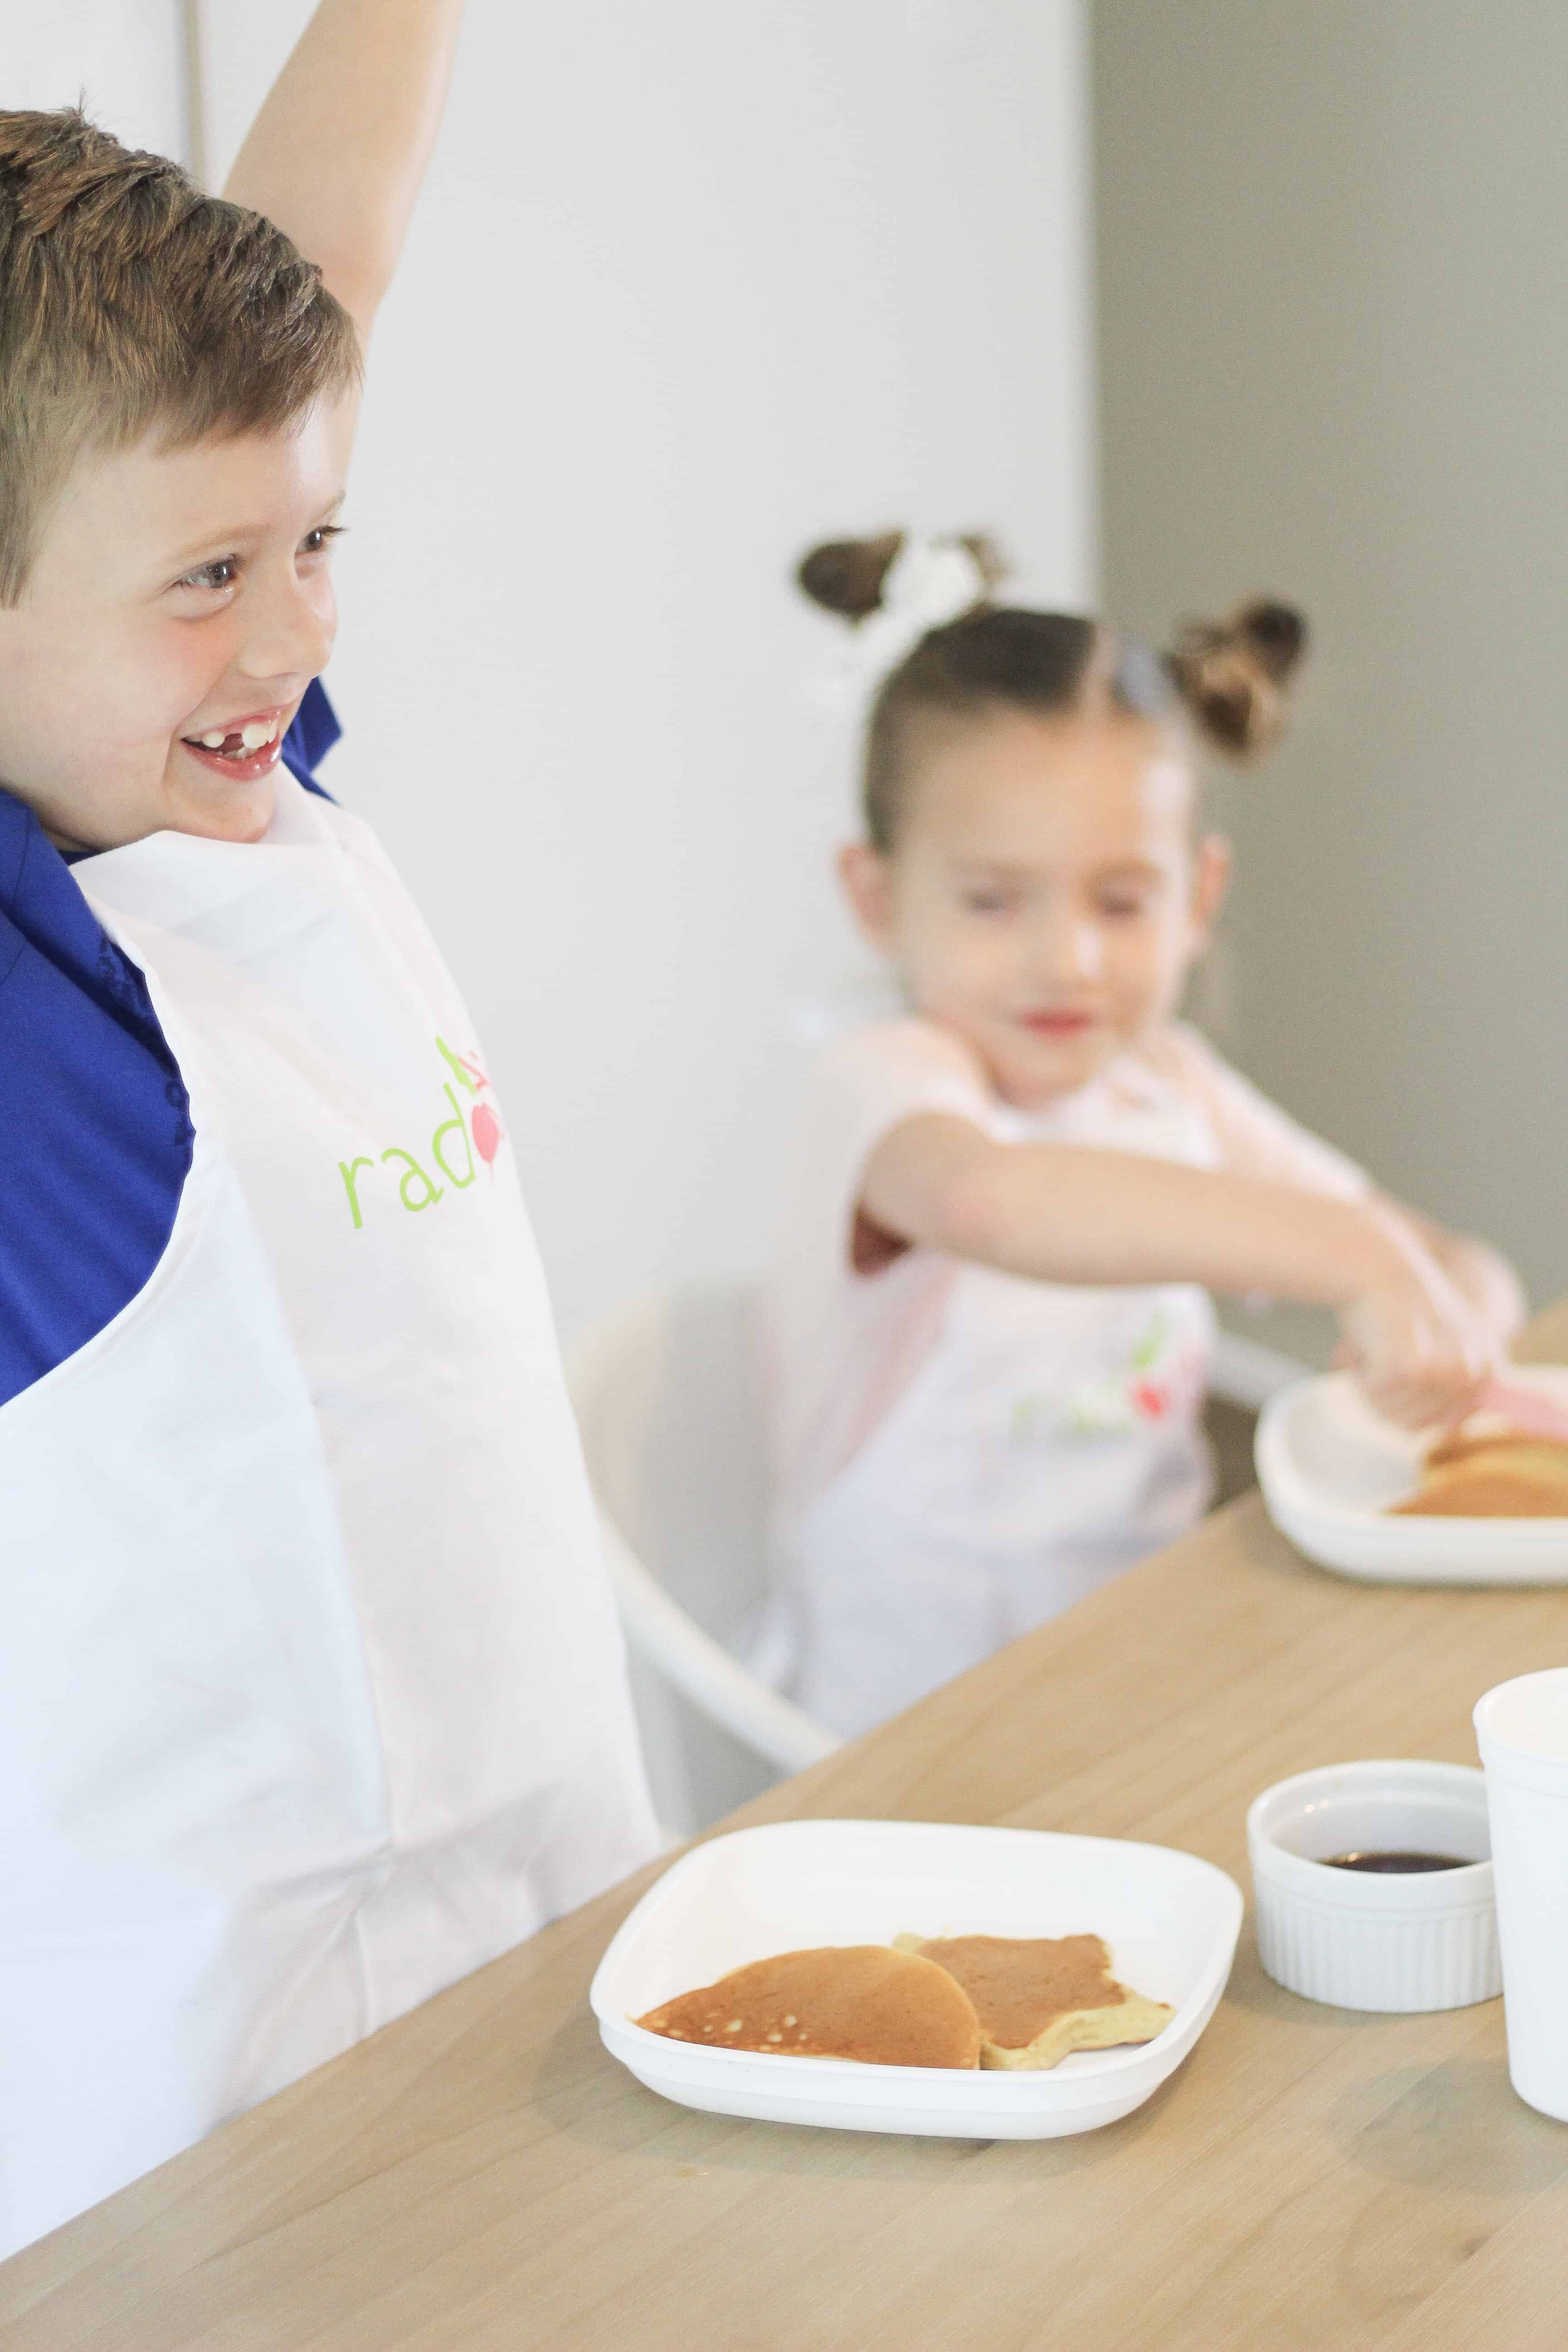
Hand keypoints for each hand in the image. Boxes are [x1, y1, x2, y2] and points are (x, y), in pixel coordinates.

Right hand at [1336, 1223, 1496, 1429]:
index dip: (1411, 1402)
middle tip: (1380, 1353)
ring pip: (1392, 1415)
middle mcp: (1475, 1371)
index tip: (1402, 1365)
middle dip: (1386, 1397)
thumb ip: (1446, 1385)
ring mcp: (1444, 1370)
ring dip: (1370, 1386)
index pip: (1444, 1422)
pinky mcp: (1411, 1368)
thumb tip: (1438, 1424)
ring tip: (1373, 1344)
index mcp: (1488, 1368)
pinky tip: (1363, 1343)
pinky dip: (1358, 1374)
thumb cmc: (1397, 1304)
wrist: (1375, 1260)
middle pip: (1416, 1425)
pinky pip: (1375, 1395)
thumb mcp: (1439, 1343)